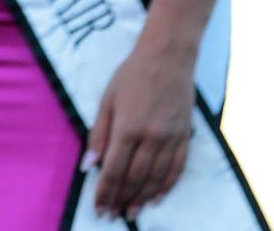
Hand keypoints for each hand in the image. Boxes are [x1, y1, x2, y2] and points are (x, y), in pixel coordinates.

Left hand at [85, 36, 195, 219]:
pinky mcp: (185, 137)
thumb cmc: (132, 74)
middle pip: (134, 178)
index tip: (99, 208)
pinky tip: (156, 198)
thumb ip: (99, 133)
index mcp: (127, 127)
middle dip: (121, 199)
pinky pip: (176, 170)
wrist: (168, 58)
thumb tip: (88, 165)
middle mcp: (150, 137)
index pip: (114, 169)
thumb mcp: (107, 98)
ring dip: (142, 198)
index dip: (105, 192)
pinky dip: (166, 187)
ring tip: (132, 212)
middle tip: (113, 215)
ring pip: (156, 178)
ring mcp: (170, 139)